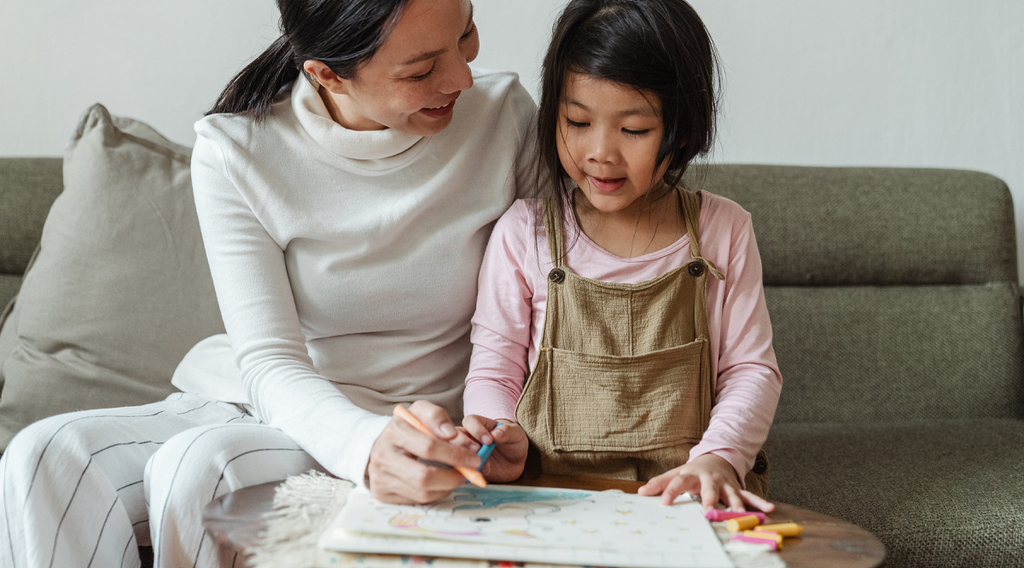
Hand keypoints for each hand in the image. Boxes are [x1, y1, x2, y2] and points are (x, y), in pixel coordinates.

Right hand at [366, 401, 481, 503]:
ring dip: (447, 487)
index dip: (456, 454)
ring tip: (456, 477)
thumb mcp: (420, 412)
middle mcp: (382, 457)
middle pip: (424, 477)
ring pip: (422, 493)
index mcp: (393, 432)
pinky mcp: (382, 495)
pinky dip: (435, 494)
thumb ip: (437, 416)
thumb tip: (451, 434)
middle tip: (469, 473)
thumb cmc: (407, 428)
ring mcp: (380, 479)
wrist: (381, 444)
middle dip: (453, 477)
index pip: (428, 447)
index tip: (474, 457)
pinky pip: (417, 501)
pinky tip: (440, 483)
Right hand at [460, 415, 527, 481]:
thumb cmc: (513, 442)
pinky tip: (476, 474)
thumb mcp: (516, 434)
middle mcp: (468, 437)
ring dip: (460, 458)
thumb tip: (496, 434)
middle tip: (477, 451)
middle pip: (455, 435)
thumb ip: (507, 432)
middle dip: (463, 443)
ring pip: (453, 452)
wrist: (514, 461)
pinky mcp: (468, 467)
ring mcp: (466, 452)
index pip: (470, 421)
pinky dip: (466, 472)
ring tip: (476, 464)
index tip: (489, 440)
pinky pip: (461, 470)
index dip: (477, 429)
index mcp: (479, 424)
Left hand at [637, 453, 774, 512]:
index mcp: (691, 474)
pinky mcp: (737, 489)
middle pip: (708, 489)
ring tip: (739, 514)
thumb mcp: (675, 473)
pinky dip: (759, 503)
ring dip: (736, 505)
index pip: (678, 482)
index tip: (663, 502)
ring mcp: (725, 484)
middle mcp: (710, 479)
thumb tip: (640, 492)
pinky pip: (749, 497)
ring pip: (732, 495)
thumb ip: (659, 483)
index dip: (670, 491)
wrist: (716, 458)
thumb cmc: (692, 471)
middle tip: (707, 511)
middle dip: (708, 500)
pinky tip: (769, 510)